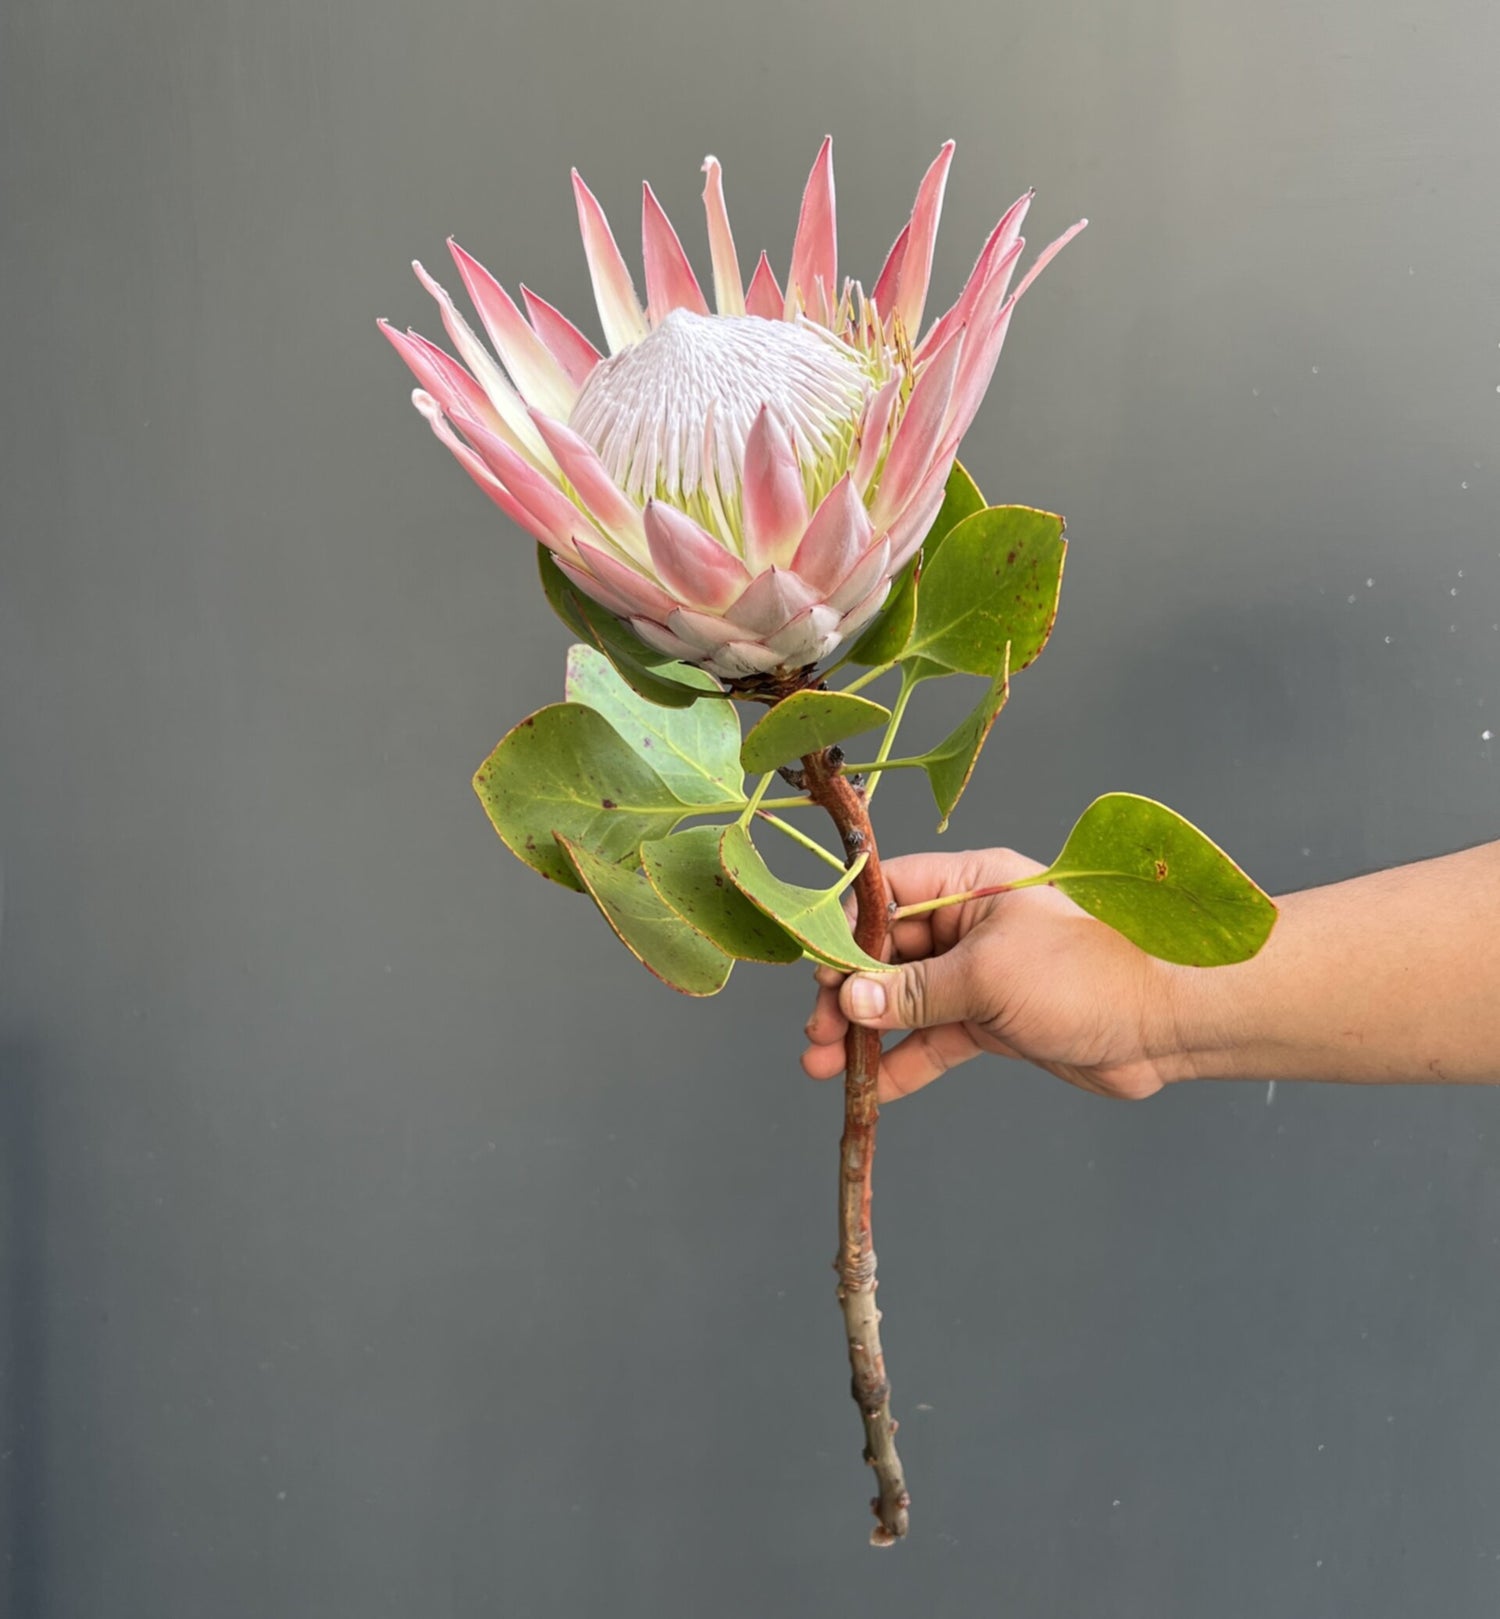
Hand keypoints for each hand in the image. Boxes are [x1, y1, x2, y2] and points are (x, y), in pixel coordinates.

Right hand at [801, 847, 1197, 1102]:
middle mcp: (971, 926)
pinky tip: (871, 1088)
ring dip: (865, 1033)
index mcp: (972, 887)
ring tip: (823, 1063)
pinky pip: (935, 1039)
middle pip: (888, 954)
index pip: (888, 894)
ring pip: (906, 1002)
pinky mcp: (995, 1022)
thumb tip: (852, 1000)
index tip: (815, 967)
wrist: (1168, 1023)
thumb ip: (916, 989)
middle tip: (817, 1029)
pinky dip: (903, 1062)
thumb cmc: (1090, 973)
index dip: (847, 928)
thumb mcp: (990, 975)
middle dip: (848, 992)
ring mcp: (981, 976)